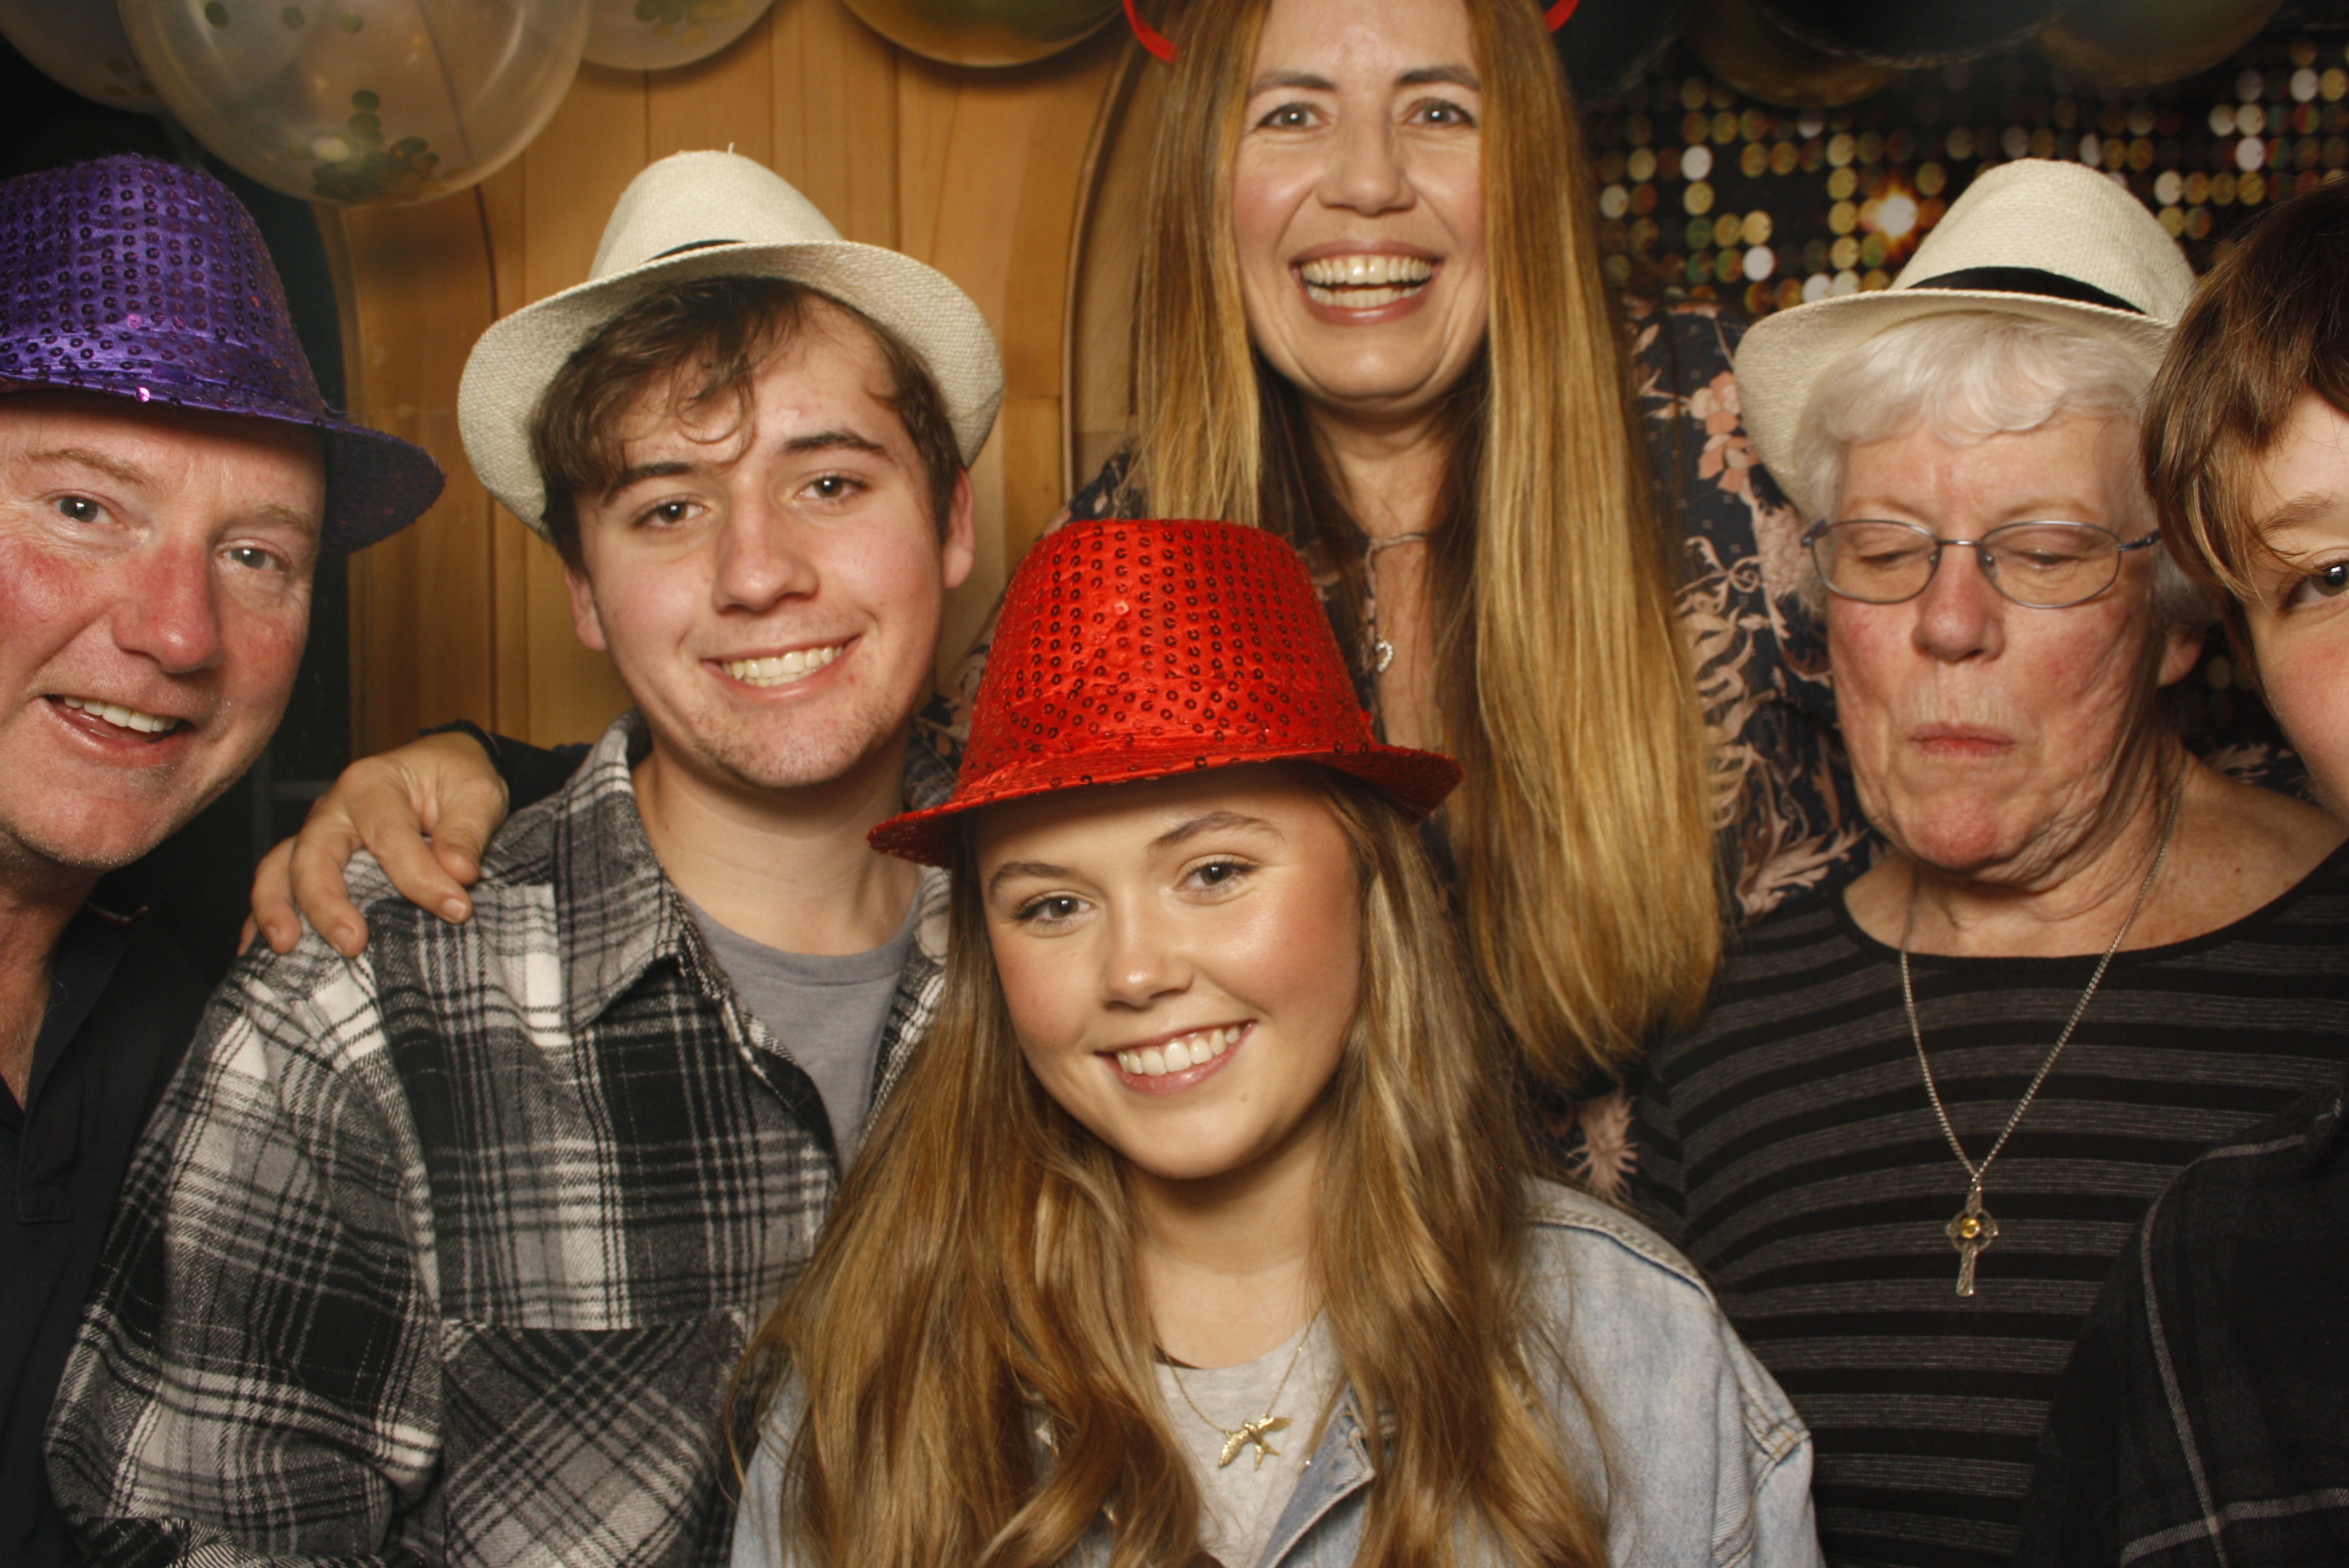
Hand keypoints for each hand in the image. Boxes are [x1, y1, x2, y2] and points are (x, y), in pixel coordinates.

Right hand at [244, 730, 510, 957]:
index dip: (422, 878)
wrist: (443, 768)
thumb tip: (459, 873)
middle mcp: (333, 807)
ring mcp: (318, 834)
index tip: (458, 910)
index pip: (390, 837)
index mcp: (373, 784)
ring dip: (277, 908)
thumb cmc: (457, 779)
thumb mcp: (477, 793)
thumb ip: (466, 832)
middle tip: (353, 944)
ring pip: (281, 868)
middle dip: (327, 902)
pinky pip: (278, 884)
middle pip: (314, 854)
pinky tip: (256, 949)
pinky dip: (264, 914)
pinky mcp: (314, 858)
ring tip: (285, 947)